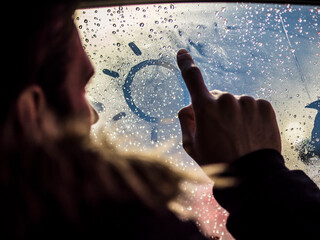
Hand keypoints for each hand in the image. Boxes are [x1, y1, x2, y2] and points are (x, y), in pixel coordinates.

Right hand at [176, 49, 280, 165]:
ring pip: (234, 103)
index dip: (186, 64)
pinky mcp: (264, 106)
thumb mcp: (191, 146)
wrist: (252, 176)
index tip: (183, 54)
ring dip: (233, 114)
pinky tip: (249, 132)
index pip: (192, 78)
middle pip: (216, 97)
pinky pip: (251, 105)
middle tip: (220, 132)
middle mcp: (226, 100)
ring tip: (237, 136)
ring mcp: (247, 102)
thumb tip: (189, 107)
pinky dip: (248, 115)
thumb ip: (186, 121)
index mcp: (205, 108)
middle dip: (214, 109)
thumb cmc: (218, 162)